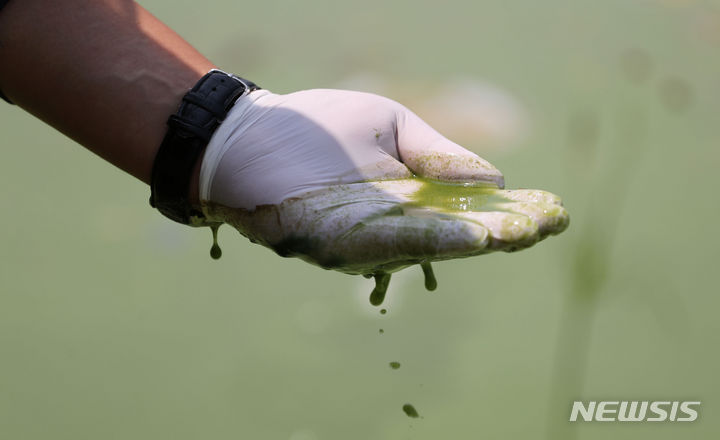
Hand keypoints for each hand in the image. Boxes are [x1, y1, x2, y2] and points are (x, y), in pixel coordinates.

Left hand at [198, 89, 567, 291]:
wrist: (249, 137)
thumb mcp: (391, 128)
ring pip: (433, 246)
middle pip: (459, 236)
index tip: (553, 210)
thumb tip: (496, 180)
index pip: (471, 210)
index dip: (511, 212)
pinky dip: (432, 242)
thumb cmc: (317, 129)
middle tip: (550, 225)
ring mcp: (368, 239)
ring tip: (523, 233)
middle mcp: (395, 227)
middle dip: (505, 232)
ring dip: (479, 242)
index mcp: (412, 197)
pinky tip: (471, 237)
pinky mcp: (338, 244)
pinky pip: (392, 243)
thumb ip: (439, 154)